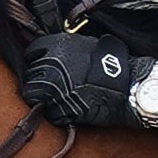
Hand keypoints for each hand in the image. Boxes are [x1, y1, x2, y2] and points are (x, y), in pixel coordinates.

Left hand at [16, 32, 148, 127]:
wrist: (128, 86)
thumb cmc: (114, 63)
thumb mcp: (86, 44)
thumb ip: (66, 47)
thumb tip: (55, 52)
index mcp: (56, 45)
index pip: (31, 52)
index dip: (34, 60)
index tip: (39, 66)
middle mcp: (50, 65)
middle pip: (29, 76)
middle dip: (36, 82)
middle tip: (48, 87)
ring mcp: (53, 88)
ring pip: (34, 96)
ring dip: (43, 99)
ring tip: (56, 100)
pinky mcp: (61, 108)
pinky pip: (49, 113)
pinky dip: (56, 113)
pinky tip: (67, 110)